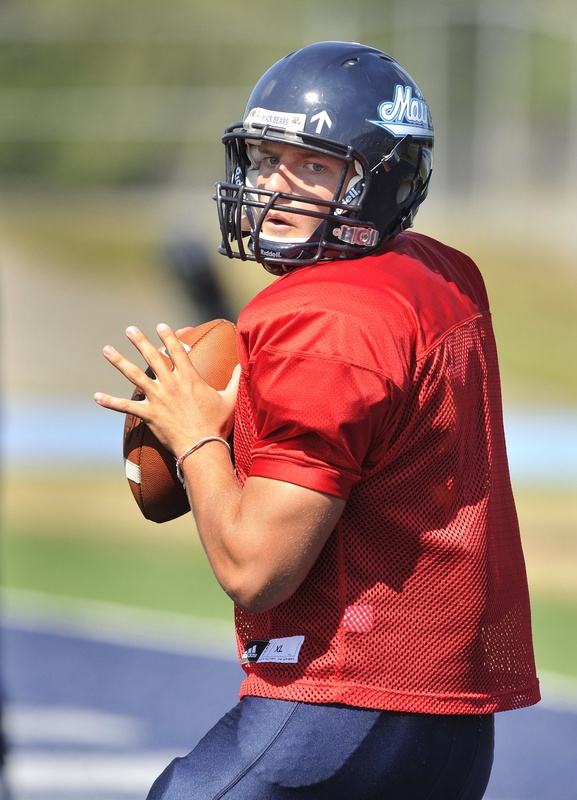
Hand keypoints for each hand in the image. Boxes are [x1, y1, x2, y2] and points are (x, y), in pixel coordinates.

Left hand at [94, 323, 239, 457]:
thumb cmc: (218, 425)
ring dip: (119, 362)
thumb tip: (245, 364)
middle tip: (129, 329)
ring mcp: (158, 399)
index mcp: (190, 378)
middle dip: (140, 341)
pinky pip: (126, 407)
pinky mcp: (148, 414)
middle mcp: (171, 384)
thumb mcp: (231, 399)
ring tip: (107, 350)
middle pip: (152, 357)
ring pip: (135, 376)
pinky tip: (96, 396)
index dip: (168, 336)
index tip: (160, 325)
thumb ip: (237, 380)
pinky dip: (110, 401)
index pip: (177, 351)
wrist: (202, 447)